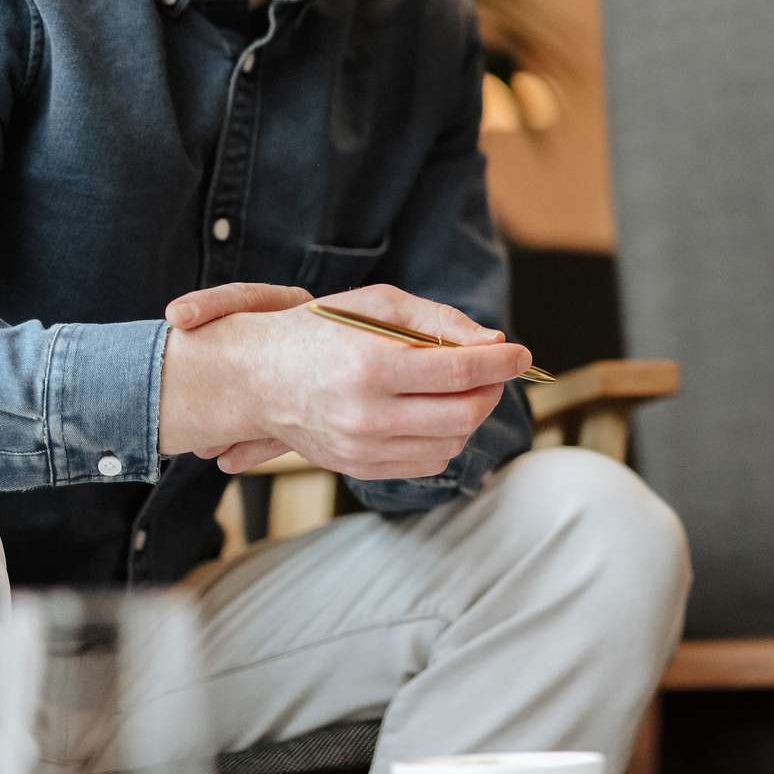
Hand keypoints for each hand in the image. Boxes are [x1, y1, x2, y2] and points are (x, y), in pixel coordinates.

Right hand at [159, 282, 529, 480]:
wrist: (252, 378)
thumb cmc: (320, 331)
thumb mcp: (376, 304)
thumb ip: (438, 320)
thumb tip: (493, 342)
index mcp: (371, 366)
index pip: (459, 372)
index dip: (500, 363)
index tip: (521, 353)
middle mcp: (367, 415)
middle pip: (463, 413)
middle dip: (492, 390)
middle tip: (494, 370)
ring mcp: (363, 448)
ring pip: (452, 443)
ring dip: (471, 414)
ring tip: (462, 388)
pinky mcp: (360, 468)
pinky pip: (428, 462)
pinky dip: (447, 438)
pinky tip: (436, 412)